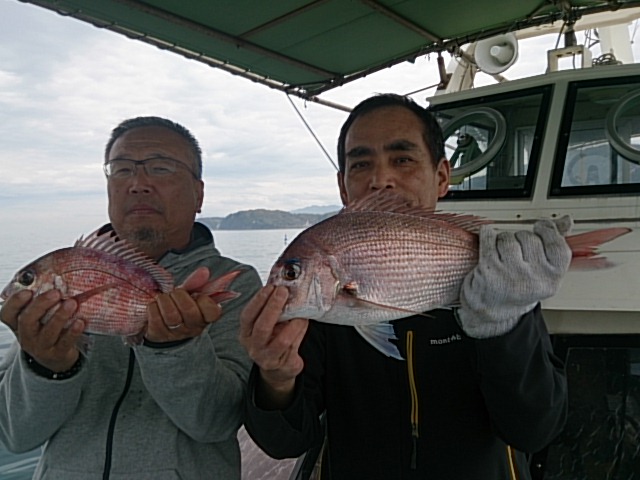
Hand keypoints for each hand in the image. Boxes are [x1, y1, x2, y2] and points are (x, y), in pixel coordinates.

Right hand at [0, 289, 83, 371]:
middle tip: (56, 293)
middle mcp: (26, 336)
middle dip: (41, 305)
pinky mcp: (57, 354)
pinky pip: (64, 343)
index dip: (15, 303)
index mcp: (18, 324)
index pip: (7, 314)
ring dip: (60, 316)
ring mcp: (41, 347)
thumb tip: (56, 278)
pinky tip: (80, 321)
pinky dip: (73, 332)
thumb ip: (42, 301)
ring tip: (72, 303)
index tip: (28, 291)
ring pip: (47, 332)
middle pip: (26, 321)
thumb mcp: (40, 316)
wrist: (55, 357)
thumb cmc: (47, 328)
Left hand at [145, 267, 221, 342]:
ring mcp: (176, 334)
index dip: (204, 300)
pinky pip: (156, 319)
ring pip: (171, 316)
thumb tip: (204, 271)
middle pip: (189, 311)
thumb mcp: (190, 294)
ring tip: (163, 297)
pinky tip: (155, 306)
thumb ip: (197, 283)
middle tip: (175, 292)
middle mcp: (192, 328)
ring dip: (165, 300)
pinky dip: (153, 308)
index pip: (212, 311)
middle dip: (179, 295)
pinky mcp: (159, 335)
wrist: (161, 325)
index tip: (196, 294)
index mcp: (205, 317)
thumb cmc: (179, 306)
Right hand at [239, 285, 307, 408]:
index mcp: (246, 333)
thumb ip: (270, 309)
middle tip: (283, 292)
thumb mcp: (266, 324)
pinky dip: (300, 332)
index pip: (247, 316)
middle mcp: (253, 346)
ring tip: (300, 312)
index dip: (258, 300)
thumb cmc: (272, 339)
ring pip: (282, 340)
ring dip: (293, 323)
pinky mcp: (283, 365)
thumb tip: (281, 286)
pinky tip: (304, 322)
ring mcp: (267, 357)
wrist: (278, 368)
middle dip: (273, 307)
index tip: (270, 287)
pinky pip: (294, 346)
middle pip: (262, 327)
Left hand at [457, 216, 571, 338]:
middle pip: (529, 238)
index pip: (557, 245)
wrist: (493, 307)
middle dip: (522, 238)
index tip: (540, 227)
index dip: (548, 231)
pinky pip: (489, 239)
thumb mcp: (543, 271)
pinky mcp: (489, 270)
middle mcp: (532, 279)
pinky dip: (487, 234)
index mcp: (552, 278)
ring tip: (503, 252)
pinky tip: (489, 238)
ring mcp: (510, 275)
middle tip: (517, 251)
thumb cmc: (520, 287)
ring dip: (504, 239)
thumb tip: (566, 220)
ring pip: (509, 238)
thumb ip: (555, 244)